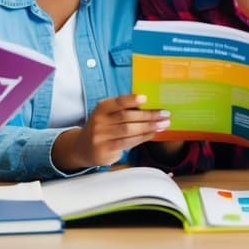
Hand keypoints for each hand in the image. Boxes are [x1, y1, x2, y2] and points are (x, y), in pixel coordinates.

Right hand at [53, 94, 169, 170]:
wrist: (83, 148)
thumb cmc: (102, 128)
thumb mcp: (107, 115)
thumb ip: (123, 111)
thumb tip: (151, 106)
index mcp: (101, 108)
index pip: (117, 102)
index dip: (131, 100)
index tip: (145, 98)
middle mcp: (99, 121)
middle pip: (126, 117)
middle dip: (148, 115)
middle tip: (164, 114)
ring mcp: (101, 137)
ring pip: (128, 130)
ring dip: (149, 127)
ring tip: (163, 124)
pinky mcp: (105, 150)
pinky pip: (128, 143)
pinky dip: (143, 138)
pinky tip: (153, 134)